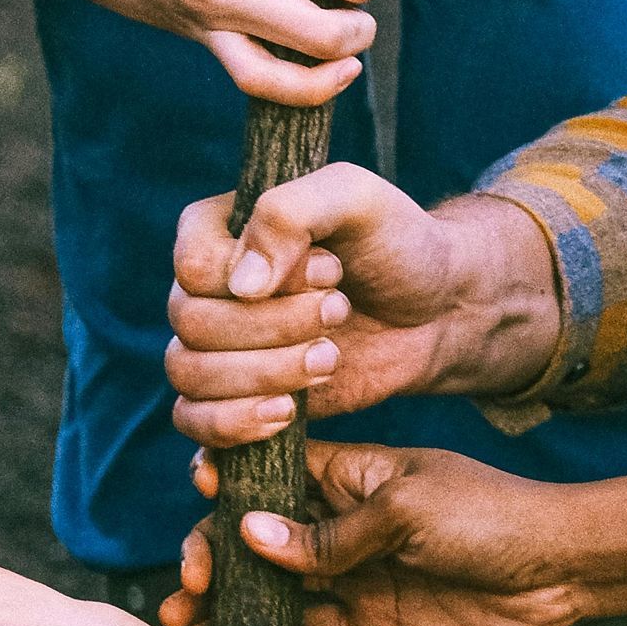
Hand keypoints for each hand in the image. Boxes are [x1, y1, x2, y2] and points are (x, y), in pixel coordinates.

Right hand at [161, 439, 586, 625]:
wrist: (557, 570)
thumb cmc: (489, 515)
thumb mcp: (405, 511)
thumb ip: (329, 533)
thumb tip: (250, 535)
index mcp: (347, 474)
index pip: (270, 474)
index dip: (227, 486)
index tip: (196, 501)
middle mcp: (338, 523)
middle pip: (258, 536)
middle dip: (214, 556)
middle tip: (185, 585)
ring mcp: (350, 574)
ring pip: (273, 588)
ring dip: (229, 603)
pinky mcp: (365, 622)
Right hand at [167, 164, 558, 441]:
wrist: (435, 309)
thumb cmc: (395, 244)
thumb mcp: (357, 199)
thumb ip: (291, 213)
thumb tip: (242, 286)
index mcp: (217, 229)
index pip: (194, 267)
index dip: (263, 279)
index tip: (332, 269)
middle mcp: (205, 288)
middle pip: (192, 325)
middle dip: (275, 328)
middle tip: (341, 312)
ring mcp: (215, 345)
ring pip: (190, 375)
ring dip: (265, 374)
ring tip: (330, 359)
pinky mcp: (235, 396)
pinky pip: (193, 422)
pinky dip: (230, 426)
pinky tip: (286, 415)